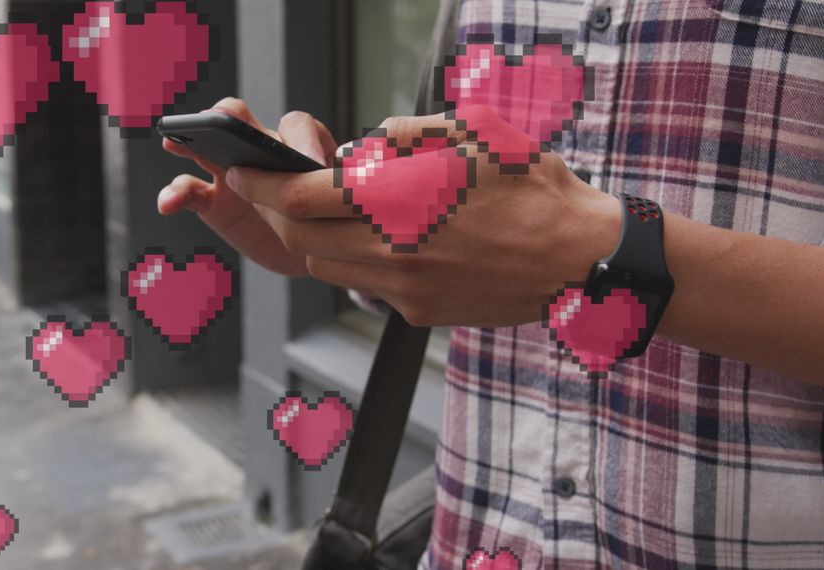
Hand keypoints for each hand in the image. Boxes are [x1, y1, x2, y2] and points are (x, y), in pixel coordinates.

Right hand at [159, 97, 338, 276]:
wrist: (311, 249)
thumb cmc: (326, 216)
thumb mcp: (338, 202)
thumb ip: (334, 189)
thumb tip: (328, 180)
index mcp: (296, 145)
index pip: (295, 125)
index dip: (301, 142)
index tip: (310, 164)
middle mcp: (258, 150)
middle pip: (236, 120)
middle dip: (225, 118)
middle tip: (219, 123)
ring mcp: (230, 173)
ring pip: (204, 149)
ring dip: (188, 143)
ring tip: (174, 144)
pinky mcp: (211, 202)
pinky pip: (188, 191)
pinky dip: (174, 194)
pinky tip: (168, 203)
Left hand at [226, 106, 622, 326]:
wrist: (581, 257)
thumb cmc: (532, 186)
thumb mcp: (472, 134)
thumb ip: (406, 135)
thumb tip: (362, 143)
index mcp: (399, 197)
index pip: (298, 198)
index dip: (259, 184)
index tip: (241, 170)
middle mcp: (392, 248)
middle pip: (298, 238)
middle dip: (273, 213)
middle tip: (269, 190)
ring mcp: (403, 287)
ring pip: (325, 266)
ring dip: (311, 240)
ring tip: (324, 213)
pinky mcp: (418, 312)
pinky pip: (366, 285)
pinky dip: (357, 261)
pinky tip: (382, 241)